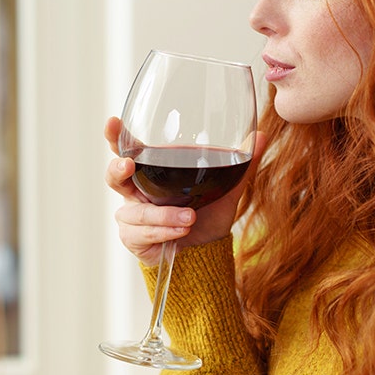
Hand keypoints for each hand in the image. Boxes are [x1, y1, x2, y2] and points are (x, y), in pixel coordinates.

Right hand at [103, 116, 267, 265]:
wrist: (206, 252)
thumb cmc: (209, 214)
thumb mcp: (227, 187)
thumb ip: (242, 163)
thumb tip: (262, 135)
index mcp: (152, 171)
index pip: (127, 148)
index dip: (115, 136)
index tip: (112, 122)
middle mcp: (136, 191)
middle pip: (114, 176)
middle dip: (117, 169)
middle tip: (129, 166)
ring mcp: (132, 215)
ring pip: (135, 211)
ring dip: (162, 214)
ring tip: (189, 218)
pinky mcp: (134, 238)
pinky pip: (142, 233)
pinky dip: (163, 231)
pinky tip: (180, 232)